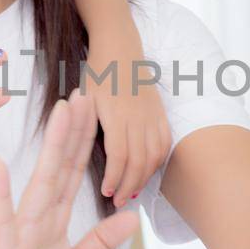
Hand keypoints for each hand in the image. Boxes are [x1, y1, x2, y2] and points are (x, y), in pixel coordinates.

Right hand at [0, 92, 139, 248]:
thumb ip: (101, 239)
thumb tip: (131, 216)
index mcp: (55, 218)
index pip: (73, 171)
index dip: (85, 140)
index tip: (95, 108)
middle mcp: (38, 215)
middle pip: (60, 165)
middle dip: (72, 130)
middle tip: (82, 92)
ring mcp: (21, 229)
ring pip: (39, 181)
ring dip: (49, 149)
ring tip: (57, 115)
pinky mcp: (5, 248)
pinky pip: (4, 218)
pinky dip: (1, 193)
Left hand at [85, 34, 172, 207]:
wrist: (120, 47)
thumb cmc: (98, 72)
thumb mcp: (86, 97)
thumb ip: (86, 123)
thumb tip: (85, 154)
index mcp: (115, 115)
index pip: (119, 155)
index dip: (115, 178)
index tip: (107, 193)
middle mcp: (137, 117)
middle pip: (138, 161)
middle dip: (130, 185)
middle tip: (120, 201)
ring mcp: (152, 115)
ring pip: (154, 155)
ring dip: (145, 177)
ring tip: (134, 192)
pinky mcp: (160, 112)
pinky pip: (164, 143)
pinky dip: (158, 161)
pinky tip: (148, 171)